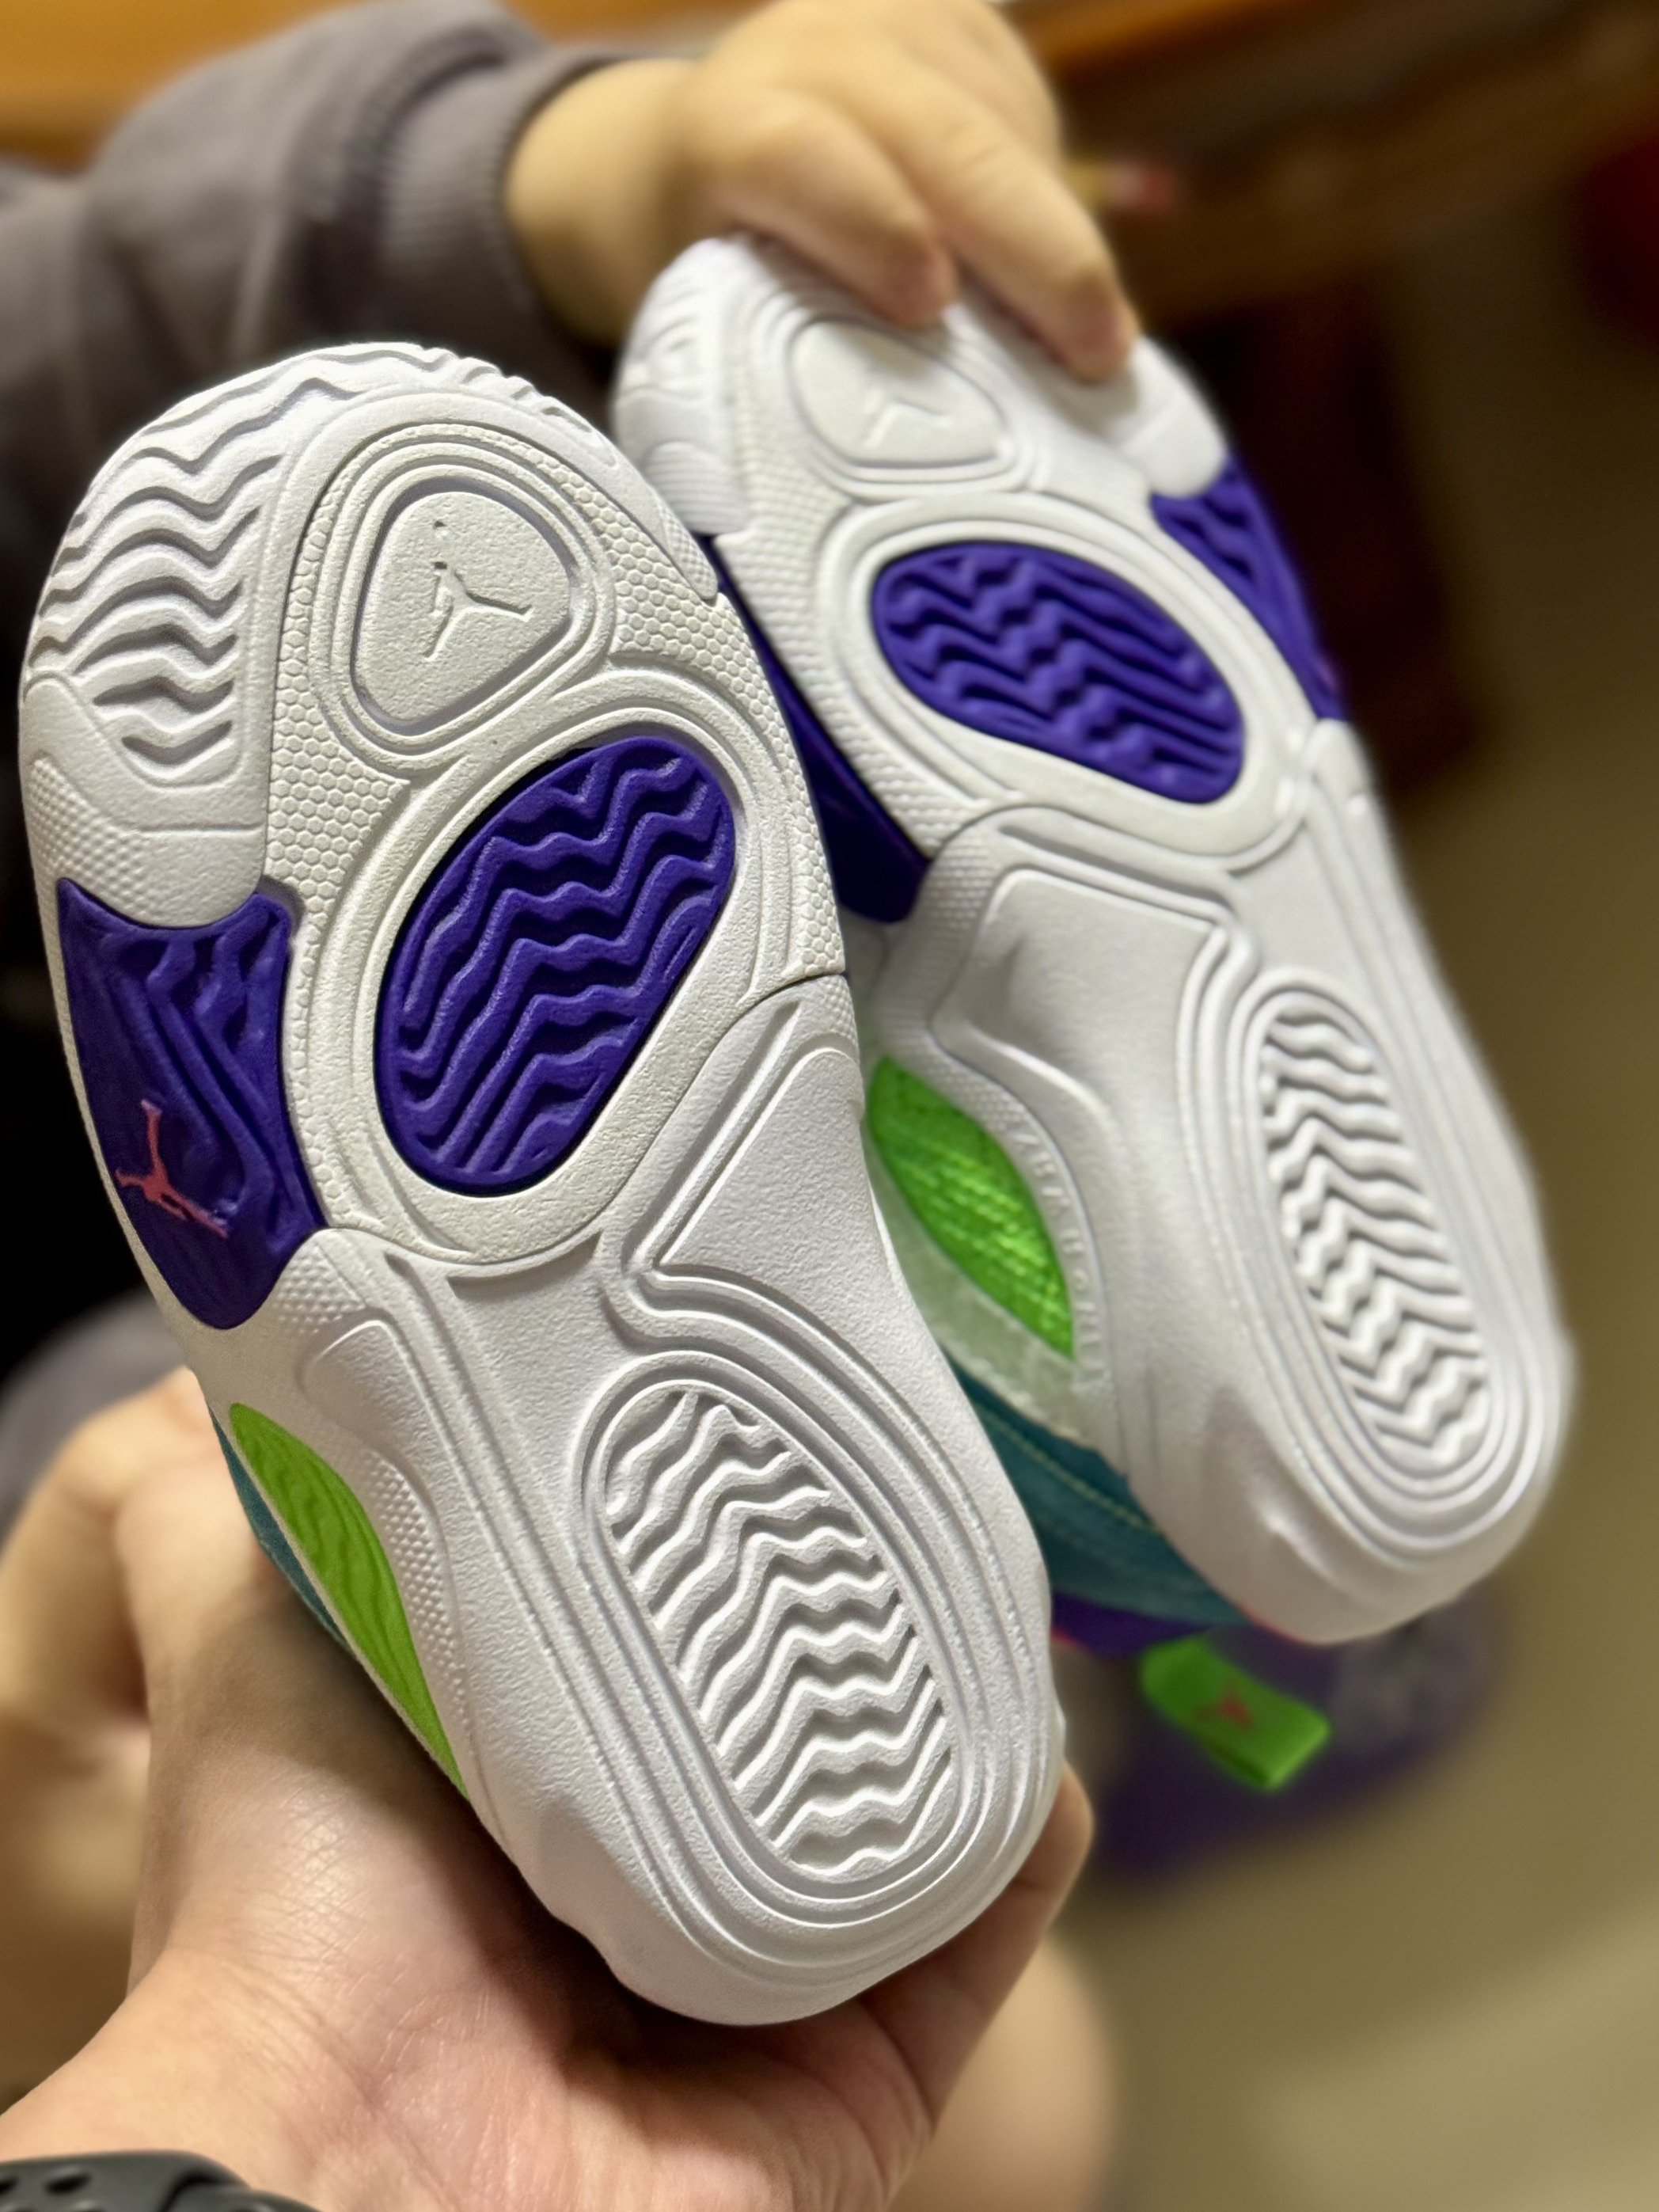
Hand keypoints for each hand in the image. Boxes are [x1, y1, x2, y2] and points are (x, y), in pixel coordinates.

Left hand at [0, 1373, 1094, 2211]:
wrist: (353, 2158)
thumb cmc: (287, 1881)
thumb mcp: (264, 1627)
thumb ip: (265, 1498)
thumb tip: (269, 1355)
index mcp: (525, 1782)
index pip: (658, 1634)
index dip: (721, 1526)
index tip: (779, 1402)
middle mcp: (642, 1886)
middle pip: (789, 1726)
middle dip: (857, 1613)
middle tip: (919, 1476)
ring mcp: (760, 1994)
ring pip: (903, 1826)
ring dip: (963, 1716)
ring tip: (1000, 1582)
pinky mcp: (858, 2083)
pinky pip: (972, 1951)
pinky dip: (1021, 1852)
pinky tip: (1043, 1748)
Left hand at [506, 0, 1135, 376]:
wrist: (707, 146)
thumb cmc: (709, 270)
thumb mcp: (712, 317)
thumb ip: (774, 366)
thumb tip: (865, 482)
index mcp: (730, 124)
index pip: (801, 158)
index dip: (869, 227)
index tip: (931, 309)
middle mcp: (819, 51)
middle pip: (949, 145)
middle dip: (1038, 254)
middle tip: (1096, 357)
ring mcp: (905, 28)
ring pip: (1012, 136)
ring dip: (1065, 243)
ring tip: (1096, 344)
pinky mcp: (972, 35)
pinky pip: (1038, 124)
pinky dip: (1061, 211)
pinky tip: (1060, 283)